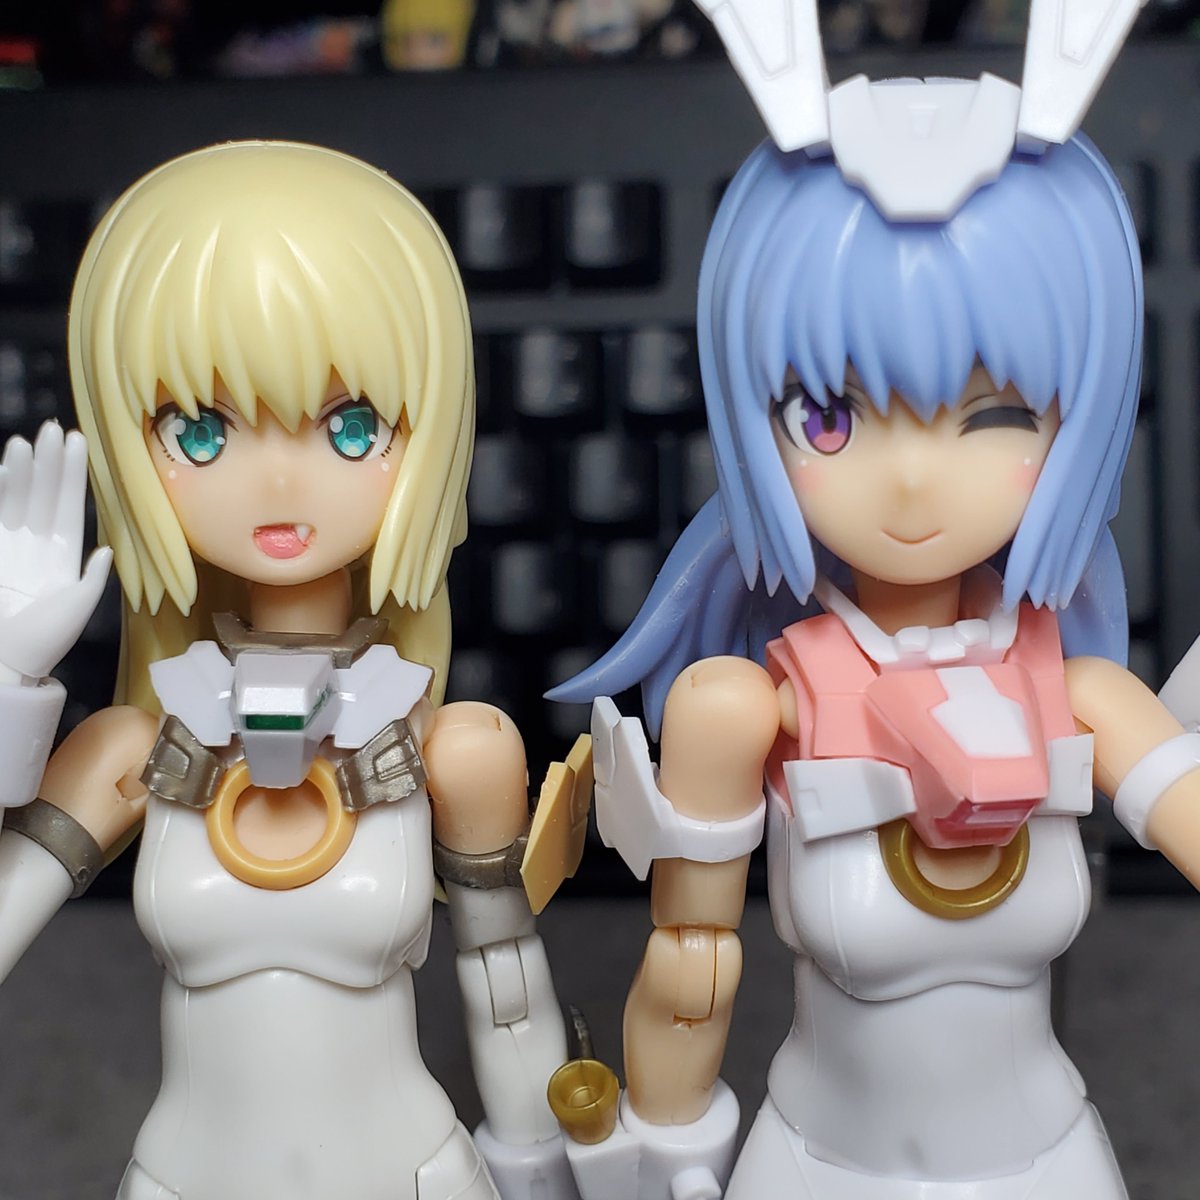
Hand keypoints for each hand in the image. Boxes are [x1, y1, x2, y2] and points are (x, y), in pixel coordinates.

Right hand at [0, 424, 111, 681]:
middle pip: (44, 494)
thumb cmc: (44, 641)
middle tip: (54, 429)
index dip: (73, 476)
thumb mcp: (77, 609)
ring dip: (23, 470)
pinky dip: (0, 489)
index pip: (69, 505)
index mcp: (63, 554)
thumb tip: (107, 549)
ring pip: (18, 498)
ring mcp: (9, 545)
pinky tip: (5, 465)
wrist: (4, 661)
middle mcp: (37, 544)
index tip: (79, 443)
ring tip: (29, 440)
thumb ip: (92, 579)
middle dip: (49, 463)